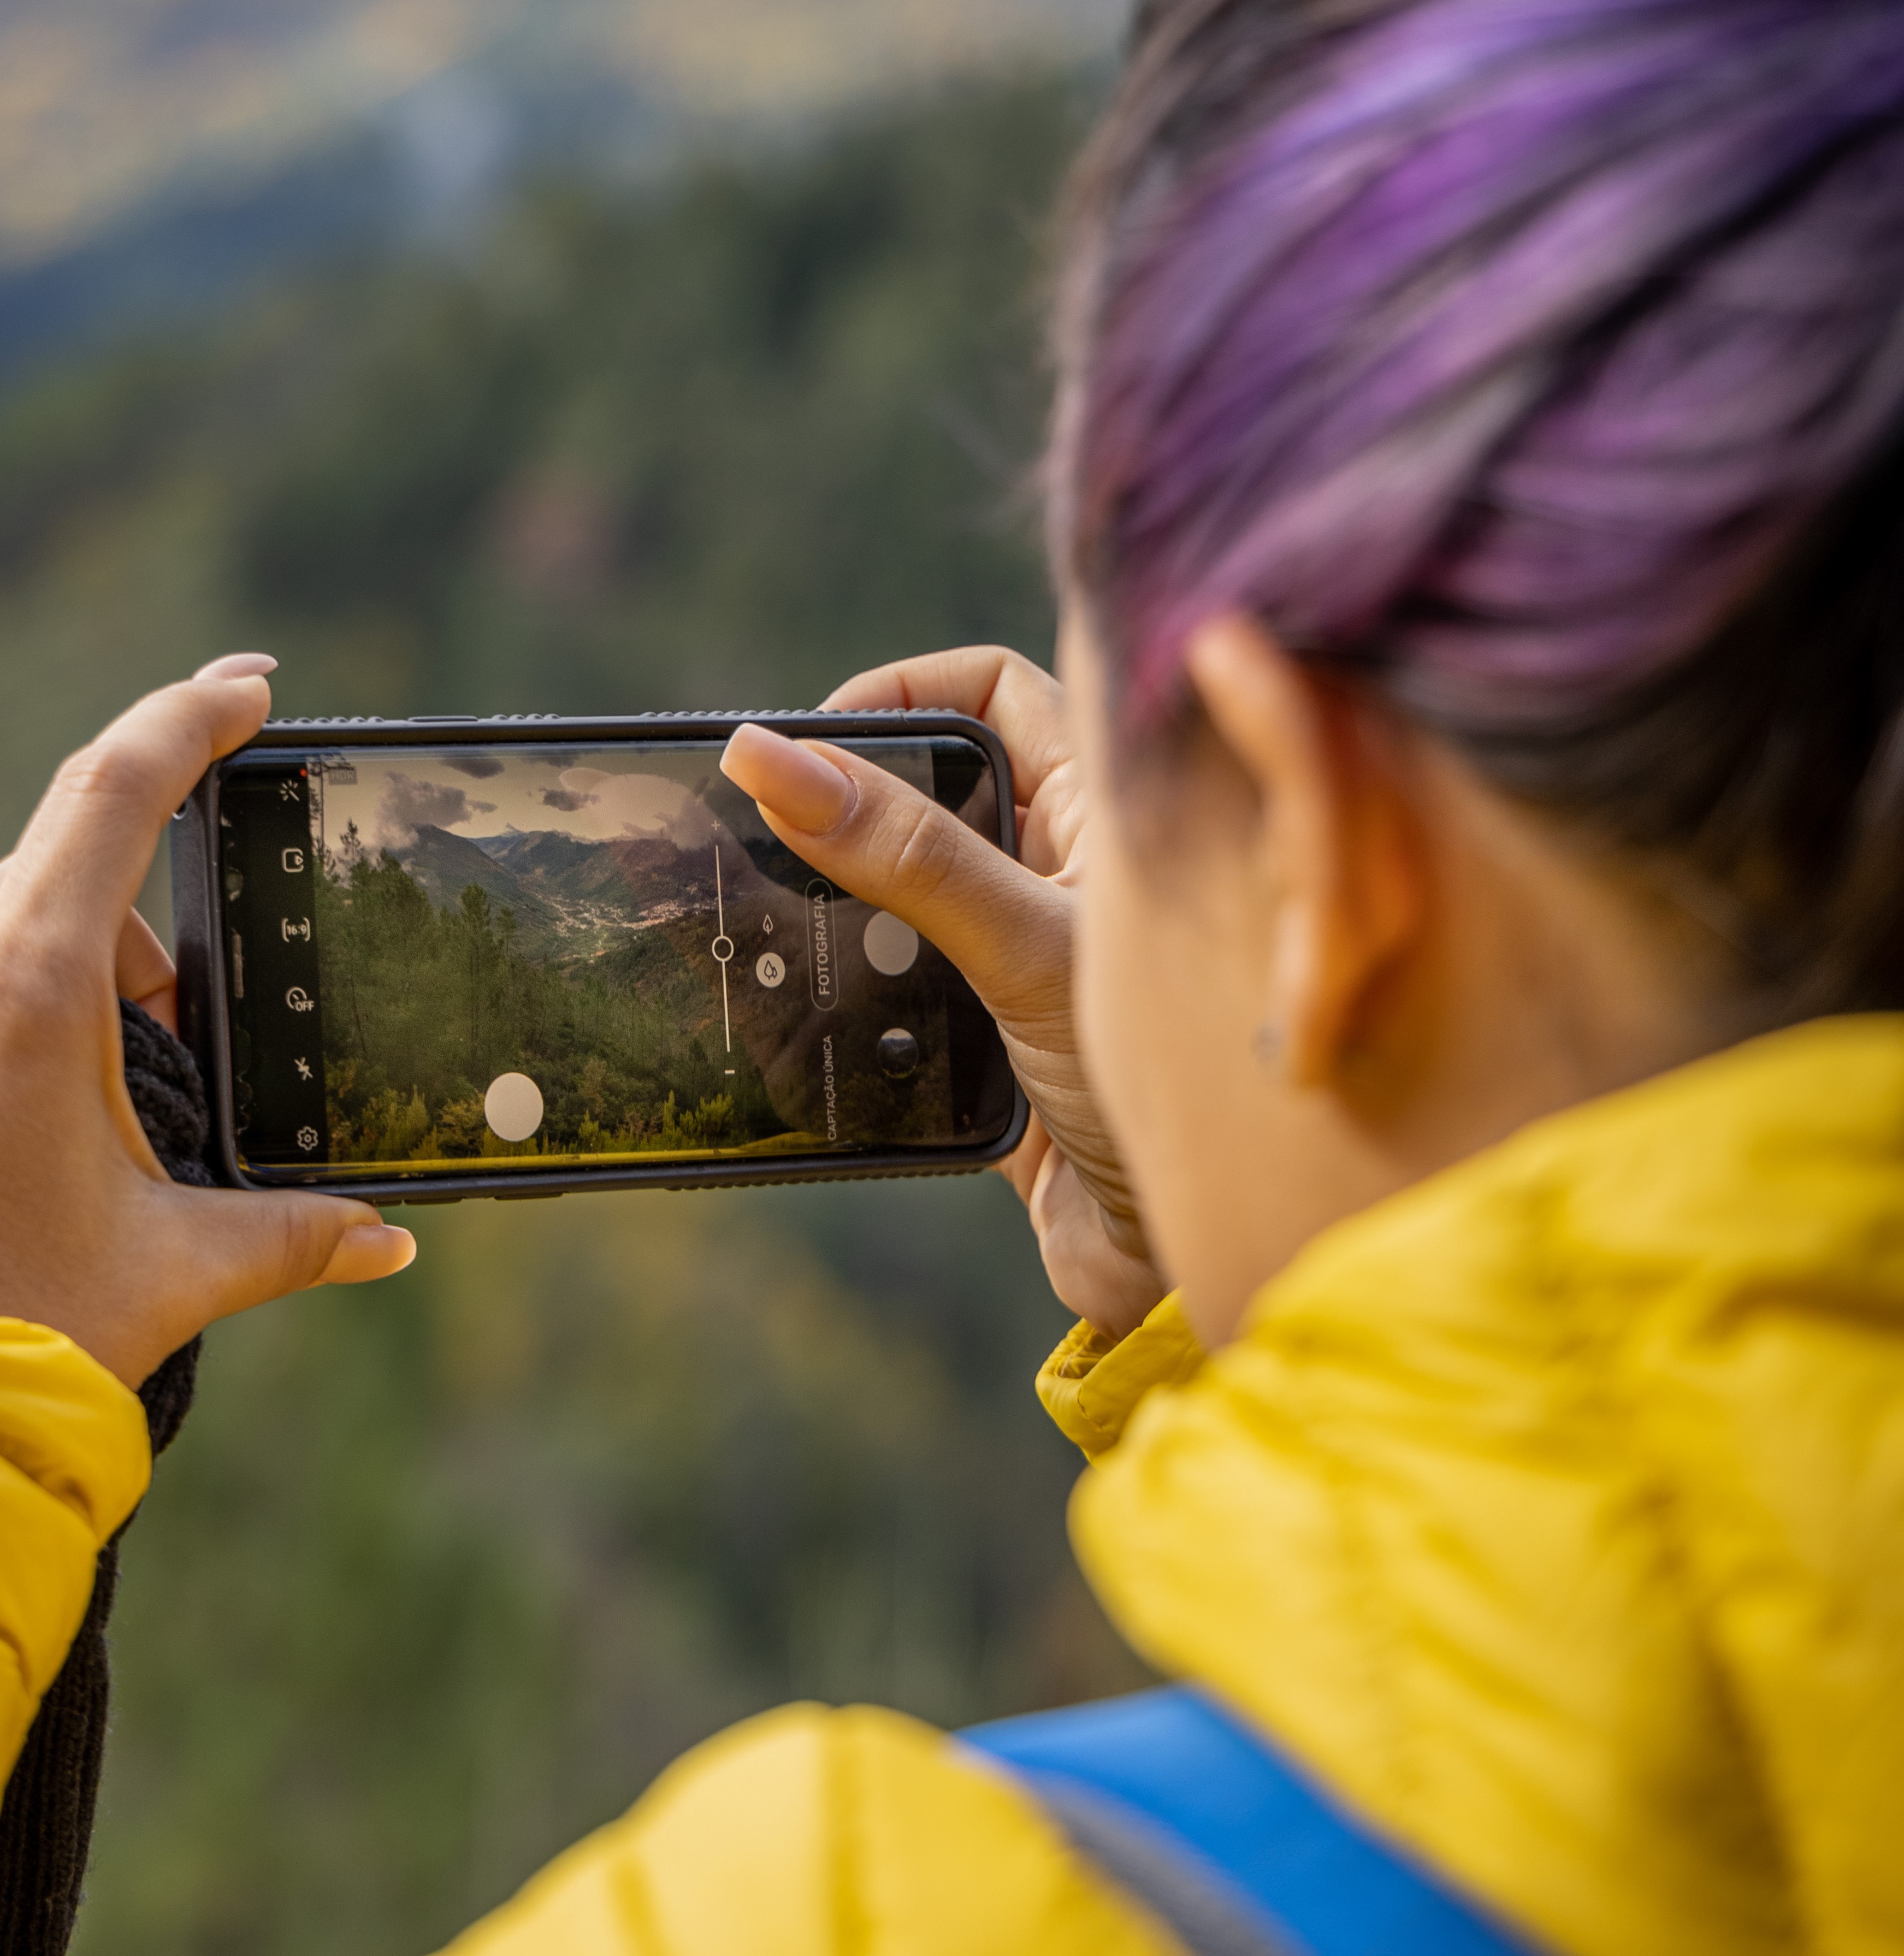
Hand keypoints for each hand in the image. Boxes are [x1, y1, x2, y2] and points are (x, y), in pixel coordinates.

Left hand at [0, 655, 414, 1384]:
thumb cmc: (14, 1344)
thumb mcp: (172, 1276)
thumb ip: (291, 1236)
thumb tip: (385, 1242)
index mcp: (18, 988)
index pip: (114, 793)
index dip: (188, 720)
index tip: (241, 687)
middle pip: (26, 907)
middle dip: (101, 961)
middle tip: (148, 1056)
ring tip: (16, 1167)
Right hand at [720, 647, 1163, 1337]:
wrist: (1189, 1267)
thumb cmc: (1170, 1086)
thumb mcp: (1027, 948)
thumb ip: (906, 855)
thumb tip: (775, 759)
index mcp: (1100, 808)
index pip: (991, 688)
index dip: (900, 691)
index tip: (813, 742)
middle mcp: (1058, 872)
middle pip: (925, 791)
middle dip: (843, 807)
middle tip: (769, 837)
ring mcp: (1016, 959)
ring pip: (893, 899)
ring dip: (833, 916)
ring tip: (767, 928)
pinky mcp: (979, 1048)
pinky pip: (885, 1000)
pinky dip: (842, 1006)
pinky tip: (802, 1023)